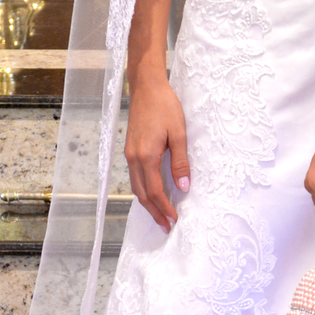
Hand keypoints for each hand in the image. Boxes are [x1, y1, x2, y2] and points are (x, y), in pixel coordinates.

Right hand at [124, 71, 188, 232]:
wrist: (146, 87)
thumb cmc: (164, 106)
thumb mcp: (178, 133)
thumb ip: (180, 161)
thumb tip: (184, 186)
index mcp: (146, 155)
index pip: (154, 191)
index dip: (164, 208)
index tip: (174, 220)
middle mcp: (134, 158)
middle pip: (142, 194)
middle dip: (154, 212)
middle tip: (166, 226)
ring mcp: (129, 154)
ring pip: (136, 187)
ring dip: (147, 203)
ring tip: (160, 215)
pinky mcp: (130, 149)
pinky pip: (134, 177)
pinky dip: (143, 190)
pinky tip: (151, 194)